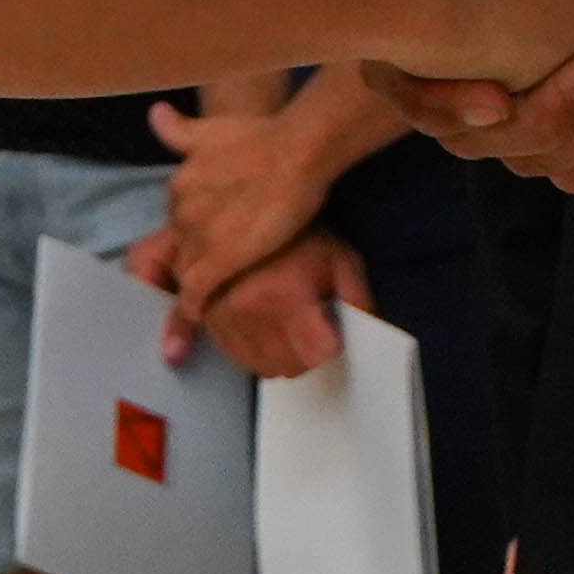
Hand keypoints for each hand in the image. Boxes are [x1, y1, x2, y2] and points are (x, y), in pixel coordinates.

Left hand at [142, 98, 350, 305]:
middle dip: (194, 257)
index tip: (210, 241)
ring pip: (185, 271)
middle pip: (179, 247)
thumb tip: (155, 113)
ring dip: (195, 281)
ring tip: (213, 291)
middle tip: (219, 263)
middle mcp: (181, 211)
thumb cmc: (262, 138)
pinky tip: (201, 313)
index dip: (195, 234)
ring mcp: (198, 238)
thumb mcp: (212, 129)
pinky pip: (194, 295)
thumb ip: (179, 129)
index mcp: (179, 184)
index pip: (178, 222)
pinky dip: (193, 307)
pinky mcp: (219, 262)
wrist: (295, 153)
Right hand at [178, 230, 373, 380]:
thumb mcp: (341, 258)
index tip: (331, 328)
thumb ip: (359, 299)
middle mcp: (249, 313)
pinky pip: (235, 357)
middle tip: (313, 326)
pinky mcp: (206, 317)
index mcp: (285, 296)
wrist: (249, 207)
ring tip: (290, 327)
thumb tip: (367, 336)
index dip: (331, 342)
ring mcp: (223, 318)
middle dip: (308, 353)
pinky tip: (266, 332)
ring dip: (281, 357)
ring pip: (262, 366)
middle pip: (291, 366)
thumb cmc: (301, 234)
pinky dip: (254, 353)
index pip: (318, 352)